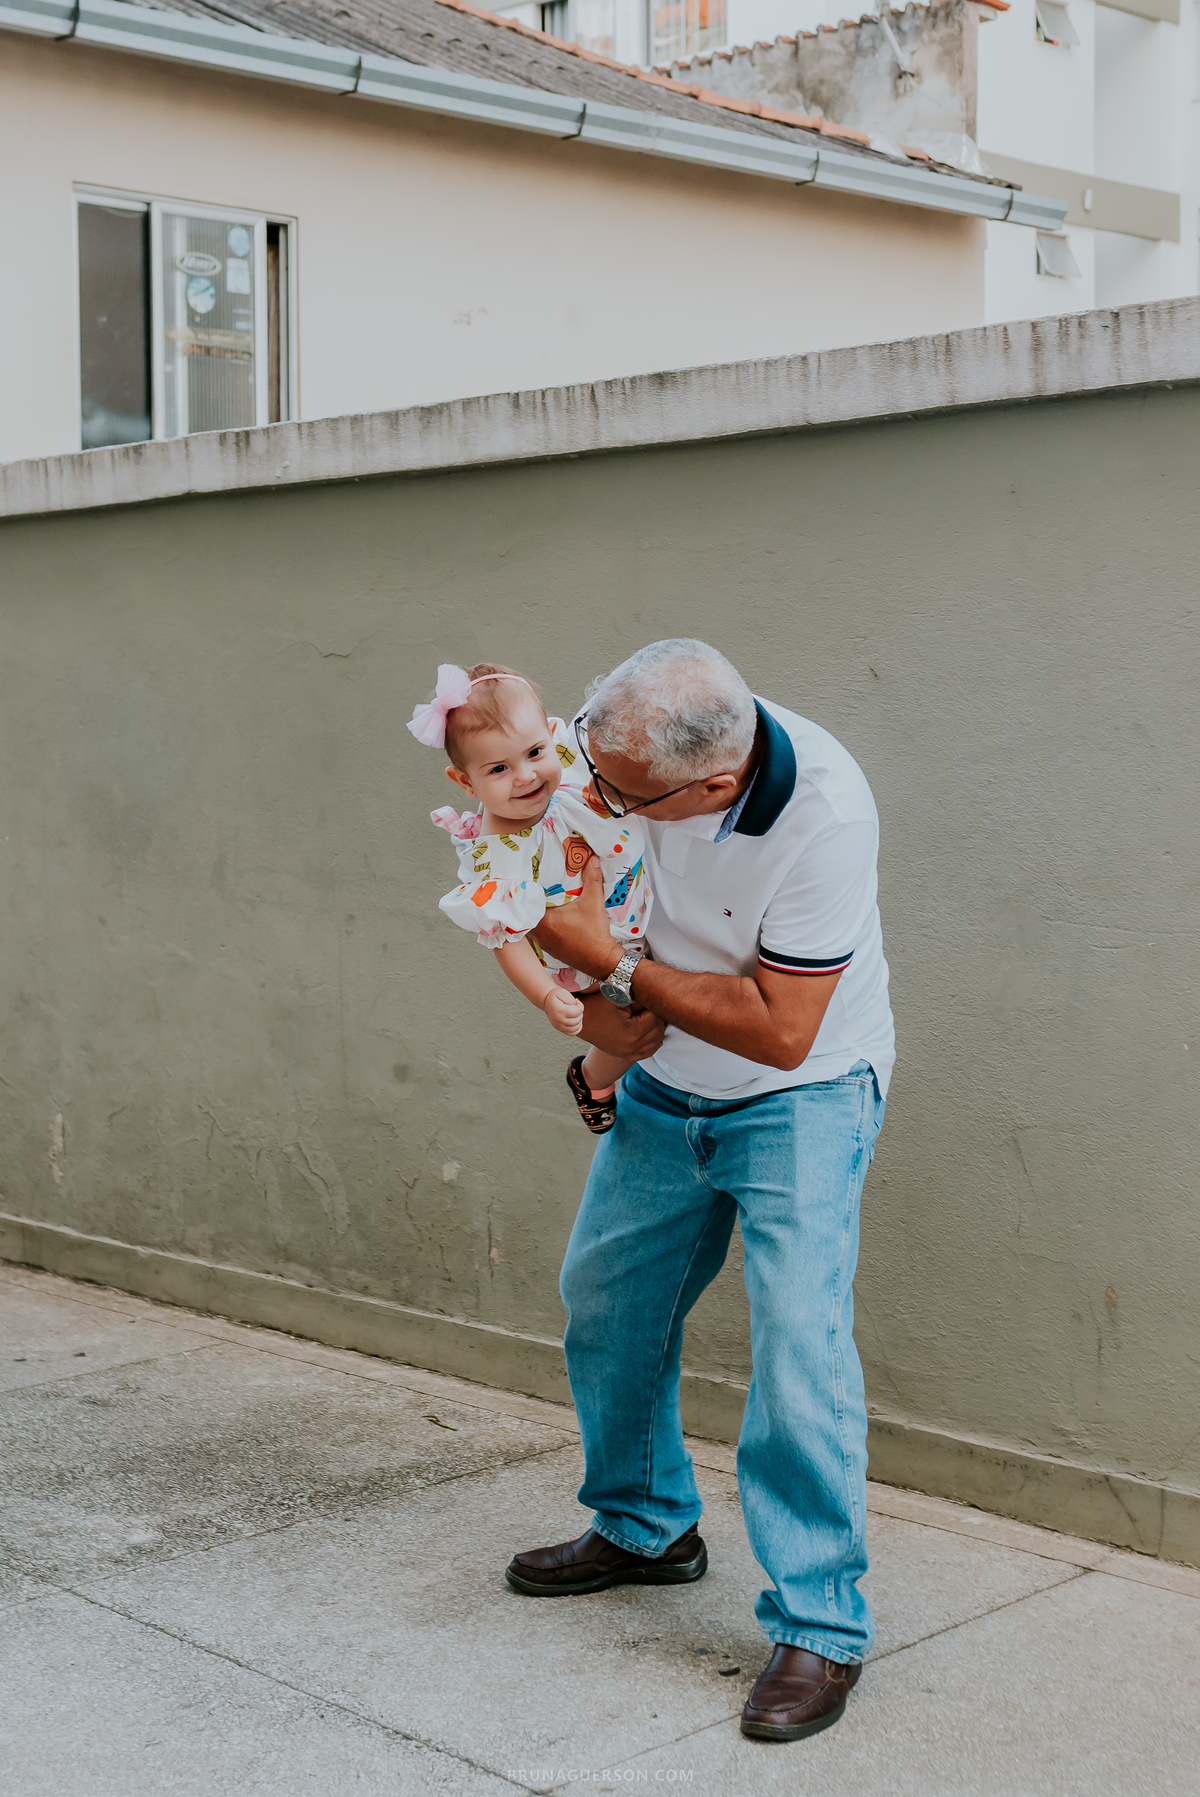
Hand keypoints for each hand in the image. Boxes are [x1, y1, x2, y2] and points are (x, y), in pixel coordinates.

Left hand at [532, 858, 622, 982]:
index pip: (526, 904)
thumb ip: (592, 879)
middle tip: (531, 891)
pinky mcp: (550, 949)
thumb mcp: (594, 902)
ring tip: (538, 903)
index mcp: (545, 920)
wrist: (601, 960)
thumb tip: (592, 860)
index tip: (525, 884)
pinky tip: (548, 919)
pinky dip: (540, 927)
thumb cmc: (595, 933)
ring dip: (534, 916)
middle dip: (528, 904)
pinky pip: (538, 935)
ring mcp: (543, 943)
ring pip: (531, 926)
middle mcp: (540, 933)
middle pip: (526, 915)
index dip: (525, 893)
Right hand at [542, 988, 584, 1036]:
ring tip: (575, 1013)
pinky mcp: (560, 1029)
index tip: (576, 1001)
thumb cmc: (555, 996)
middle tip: (575, 1006)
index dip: (580, 1006)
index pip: (577, 1012)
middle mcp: (558, 1020)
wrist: (546, 1001)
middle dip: (580, 1012)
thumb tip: (576, 1007)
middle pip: (577, 1020)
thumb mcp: (562, 991)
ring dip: (579, 1020)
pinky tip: (575, 1020)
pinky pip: (573, 1033)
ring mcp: (559, 1026)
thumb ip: (570, 998)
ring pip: (576, 1027)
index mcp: (559, 1011)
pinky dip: (577, 1027)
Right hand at [577, 992, 664, 1059]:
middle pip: (658, 1030)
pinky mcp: (626, 1055)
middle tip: (649, 1005)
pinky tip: (650, 1032)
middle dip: (657, 1017)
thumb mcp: (616, 996)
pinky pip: (648, 1052)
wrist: (579, 1022)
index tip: (647, 998)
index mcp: (632, 1031)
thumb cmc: (595, 1007)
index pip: (656, 1017)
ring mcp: (629, 1053)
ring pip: (656, 1042)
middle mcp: (632, 1046)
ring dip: (657, 1029)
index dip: (653, 1006)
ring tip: (649, 1016)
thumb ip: (636, 994)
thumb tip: (652, 992)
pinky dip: (652, 1042)